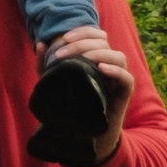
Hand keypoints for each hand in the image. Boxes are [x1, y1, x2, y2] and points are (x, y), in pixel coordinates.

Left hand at [44, 23, 132, 158]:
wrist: (84, 134)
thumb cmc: (70, 105)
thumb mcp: (53, 83)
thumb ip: (45, 65)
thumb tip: (40, 44)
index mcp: (96, 58)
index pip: (95, 35)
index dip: (82, 32)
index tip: (64, 39)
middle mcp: (109, 65)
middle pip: (104, 42)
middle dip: (82, 44)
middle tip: (61, 54)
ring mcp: (118, 79)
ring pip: (118, 56)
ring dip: (99, 54)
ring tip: (84, 60)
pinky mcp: (124, 94)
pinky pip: (127, 78)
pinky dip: (116, 71)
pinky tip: (101, 69)